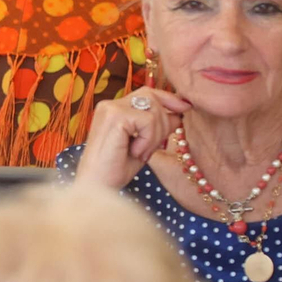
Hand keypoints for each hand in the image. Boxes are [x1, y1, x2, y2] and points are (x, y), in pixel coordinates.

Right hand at [76, 87, 190, 188]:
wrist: (97, 187)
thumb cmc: (115, 170)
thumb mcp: (143, 145)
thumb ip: (157, 127)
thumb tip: (179, 113)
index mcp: (114, 109)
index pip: (146, 93)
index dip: (168, 98)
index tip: (185, 108)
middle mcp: (110, 104)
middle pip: (152, 96)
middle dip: (164, 120)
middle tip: (155, 147)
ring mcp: (111, 108)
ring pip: (153, 109)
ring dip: (155, 135)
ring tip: (141, 153)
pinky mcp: (115, 116)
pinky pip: (148, 121)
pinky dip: (148, 139)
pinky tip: (135, 152)